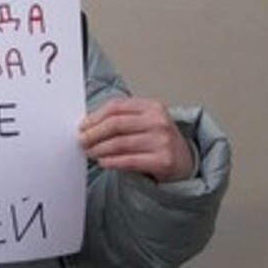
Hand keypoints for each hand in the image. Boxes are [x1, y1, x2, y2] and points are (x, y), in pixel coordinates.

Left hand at [79, 97, 193, 181]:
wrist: (185, 160)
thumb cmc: (159, 139)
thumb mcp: (145, 121)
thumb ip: (122, 118)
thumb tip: (89, 124)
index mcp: (152, 106)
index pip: (116, 107)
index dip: (95, 117)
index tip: (83, 126)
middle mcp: (158, 121)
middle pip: (115, 124)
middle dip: (94, 133)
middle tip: (82, 140)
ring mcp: (162, 141)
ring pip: (119, 143)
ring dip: (99, 149)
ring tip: (90, 152)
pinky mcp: (163, 161)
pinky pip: (129, 161)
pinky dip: (112, 162)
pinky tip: (103, 162)